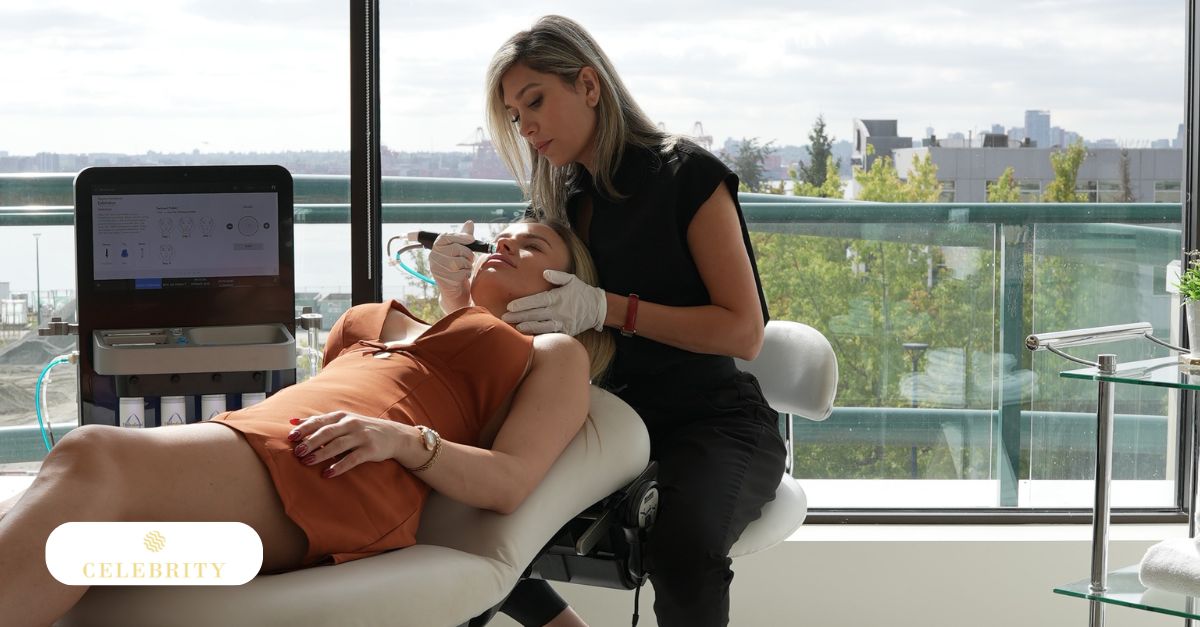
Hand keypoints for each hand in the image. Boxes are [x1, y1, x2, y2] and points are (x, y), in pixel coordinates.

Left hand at [287, 411, 401, 477]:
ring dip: (321, 454)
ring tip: (307, 462)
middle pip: (327, 432)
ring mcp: (361, 436)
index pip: (320, 421)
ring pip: (338, 445)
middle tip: (297, 452)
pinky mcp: (370, 450)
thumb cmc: (361, 429)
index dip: (305, 428)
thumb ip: (319, 422)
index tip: (291, 437)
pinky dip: (339, 466)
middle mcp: (351, 424)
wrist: (393, 435)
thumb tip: (292, 421)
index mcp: (341, 416)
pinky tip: (327, 473)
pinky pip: (352, 459)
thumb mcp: (342, 421)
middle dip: (311, 442)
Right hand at [429, 220, 476, 309]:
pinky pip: (462, 272)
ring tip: (465, 267)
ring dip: (468, 265)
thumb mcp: (461, 251)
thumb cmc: (458, 267)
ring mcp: (438, 268)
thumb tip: (470, 222)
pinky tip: (463, 276)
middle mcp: (434, 256)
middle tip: (470, 259)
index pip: (446, 237)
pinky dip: (467, 274)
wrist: (455, 290)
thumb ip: (464, 237)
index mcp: (436, 247)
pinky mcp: (444, 279)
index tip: (471, 239)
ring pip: (460, 261)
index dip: (460, 237)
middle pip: (456, 249)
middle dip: (468, 254)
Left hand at [502, 269, 606, 334]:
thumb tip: (544, 272)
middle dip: (518, 316)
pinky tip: (529, 335)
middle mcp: (559, 310)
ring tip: (515, 328)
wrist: (598, 308)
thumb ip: (557, 276)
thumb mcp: (571, 279)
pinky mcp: (567, 331)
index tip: (510, 306)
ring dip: (527, 327)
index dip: (523, 304)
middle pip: (535, 314)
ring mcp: (563, 322)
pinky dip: (540, 334)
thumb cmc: (581, 292)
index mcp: (558, 297)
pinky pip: (551, 333)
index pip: (536, 300)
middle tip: (504, 318)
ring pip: (541, 326)